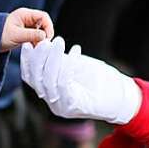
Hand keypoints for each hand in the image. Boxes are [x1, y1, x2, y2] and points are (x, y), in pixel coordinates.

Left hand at [0, 8, 53, 50]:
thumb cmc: (0, 35)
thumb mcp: (17, 35)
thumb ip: (32, 35)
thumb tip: (45, 37)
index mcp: (25, 14)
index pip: (43, 16)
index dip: (48, 27)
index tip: (46, 38)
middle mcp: (26, 18)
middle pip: (43, 23)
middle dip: (45, 34)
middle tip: (42, 44)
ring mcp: (26, 25)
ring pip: (40, 30)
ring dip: (41, 39)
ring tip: (37, 47)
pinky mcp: (25, 33)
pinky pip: (35, 35)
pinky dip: (36, 41)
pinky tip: (34, 47)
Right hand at [20, 36, 141, 124]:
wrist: (121, 99)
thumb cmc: (100, 81)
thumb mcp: (76, 67)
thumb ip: (61, 60)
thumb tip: (46, 45)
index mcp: (51, 93)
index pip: (30, 78)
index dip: (27, 61)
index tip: (28, 43)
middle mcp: (53, 102)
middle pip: (36, 79)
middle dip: (38, 58)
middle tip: (45, 40)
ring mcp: (62, 106)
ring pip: (49, 81)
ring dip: (52, 59)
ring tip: (59, 42)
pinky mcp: (74, 107)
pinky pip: (64, 84)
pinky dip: (67, 65)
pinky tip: (76, 51)